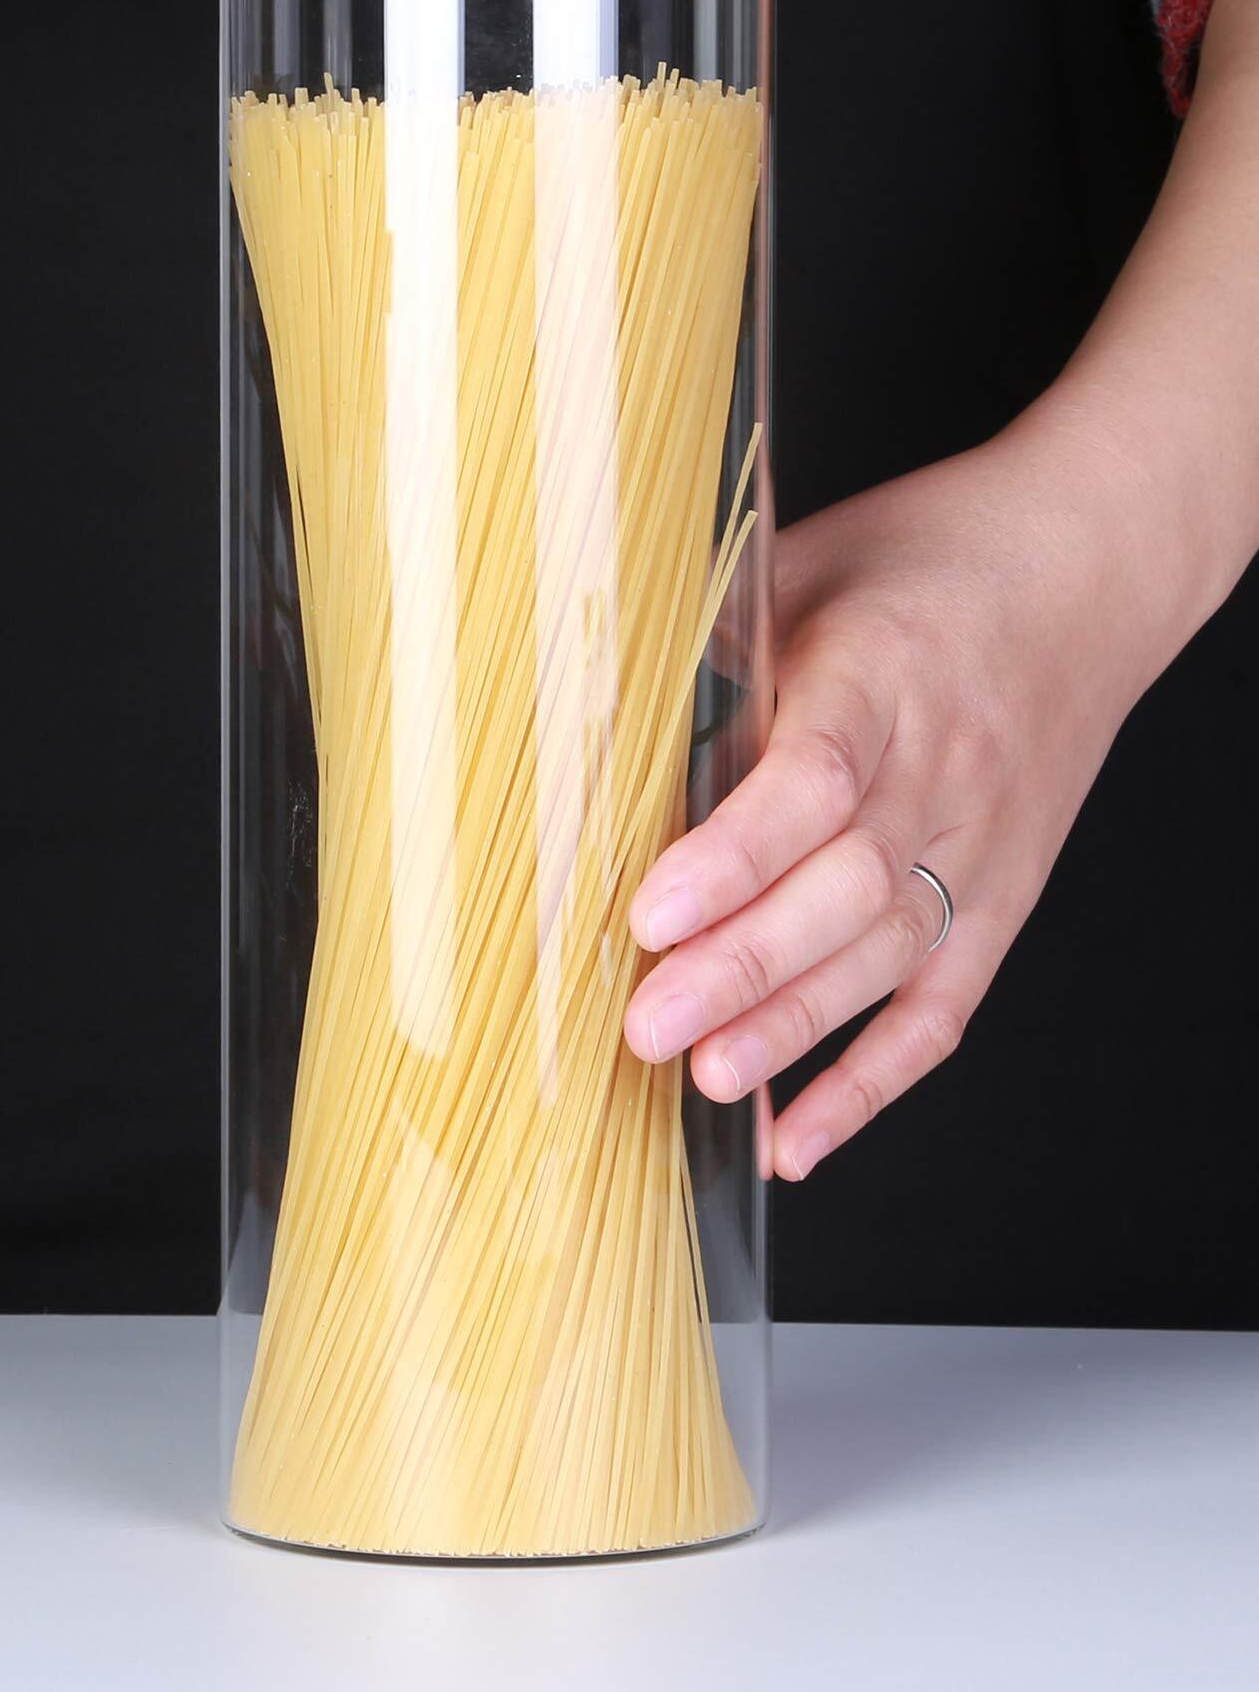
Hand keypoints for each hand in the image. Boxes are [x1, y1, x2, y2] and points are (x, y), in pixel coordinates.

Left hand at [623, 422, 1173, 1179]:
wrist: (1087, 568)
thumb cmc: (933, 555)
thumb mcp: (813, 558)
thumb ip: (723, 635)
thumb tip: (603, 710)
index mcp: (888, 669)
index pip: (817, 780)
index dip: (736, 856)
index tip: (653, 912)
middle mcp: (946, 766)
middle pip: (848, 887)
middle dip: (744, 968)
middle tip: (648, 1026)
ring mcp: (984, 841)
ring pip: (890, 955)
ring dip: (796, 1030)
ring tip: (709, 1079)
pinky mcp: (1004, 896)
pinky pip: (944, 1003)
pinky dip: (875, 1080)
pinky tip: (800, 1136)